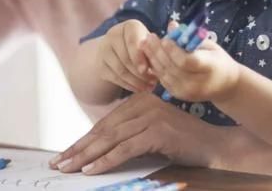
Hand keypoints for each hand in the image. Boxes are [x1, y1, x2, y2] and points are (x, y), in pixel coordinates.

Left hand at [48, 92, 217, 173]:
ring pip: (110, 139)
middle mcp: (142, 104)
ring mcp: (150, 116)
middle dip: (78, 148)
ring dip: (86, 156)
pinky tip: (91, 169)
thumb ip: (128, 134)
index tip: (64, 154)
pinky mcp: (157, 131)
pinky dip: (106, 160)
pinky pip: (125, 149)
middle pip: (103, 130)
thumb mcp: (151, 133)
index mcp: (138, 101)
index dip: (82, 140)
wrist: (214, 146)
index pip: (104, 123)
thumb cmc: (182, 142)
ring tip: (68, 168)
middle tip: (58, 163)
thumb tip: (97, 150)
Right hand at [97, 20, 156, 92]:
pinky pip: (114, 78)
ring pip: (120, 70)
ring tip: (149, 87)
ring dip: (136, 81)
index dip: (139, 56)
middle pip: (125, 58)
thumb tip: (161, 61)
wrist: (120, 49)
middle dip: (141, 73)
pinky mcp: (101, 64)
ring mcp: (104, 49)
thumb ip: (155, 50)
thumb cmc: (142, 45)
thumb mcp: (150, 43)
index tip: (147, 70)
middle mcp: (113, 34)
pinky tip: (139, 88)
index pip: (132, 41)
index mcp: (129, 26)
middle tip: (154, 82)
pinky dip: (128, 85)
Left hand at [142, 34, 240, 102]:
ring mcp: (187, 92)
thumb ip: (190, 37)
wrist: (226, 86)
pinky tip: (149, 56)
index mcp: (209, 68)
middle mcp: (197, 83)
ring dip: (152, 58)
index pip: (187, 61)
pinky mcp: (179, 95)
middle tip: (149, 37)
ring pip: (164, 74)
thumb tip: (171, 25)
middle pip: (172, 67)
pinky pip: (163, 80)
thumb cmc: (218, 60)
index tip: (165, 39)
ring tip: (145, 44)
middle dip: (158, 51)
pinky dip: (155, 67)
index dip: (173, 50)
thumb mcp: (209, 45)